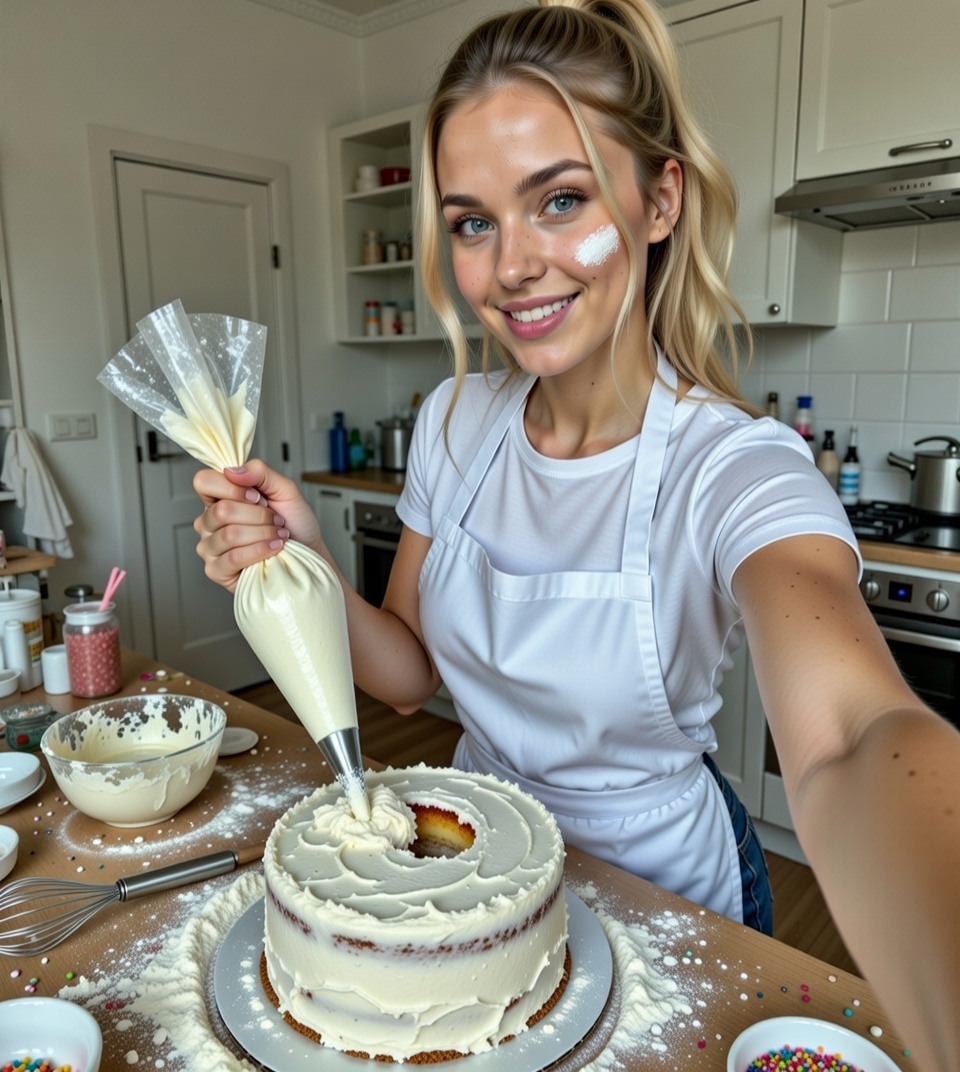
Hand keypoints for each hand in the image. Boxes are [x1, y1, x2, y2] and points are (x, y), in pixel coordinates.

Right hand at [192, 460, 320, 591]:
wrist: (308, 552)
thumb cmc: (294, 522)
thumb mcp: (284, 489)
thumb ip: (259, 472)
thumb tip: (231, 471)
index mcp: (218, 498)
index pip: (203, 482)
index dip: (233, 488)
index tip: (258, 497)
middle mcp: (208, 522)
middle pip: (221, 511)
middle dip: (259, 515)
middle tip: (275, 520)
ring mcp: (209, 547)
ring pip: (230, 535)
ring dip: (263, 534)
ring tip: (277, 535)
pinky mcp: (216, 571)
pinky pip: (234, 557)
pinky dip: (260, 551)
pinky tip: (273, 549)